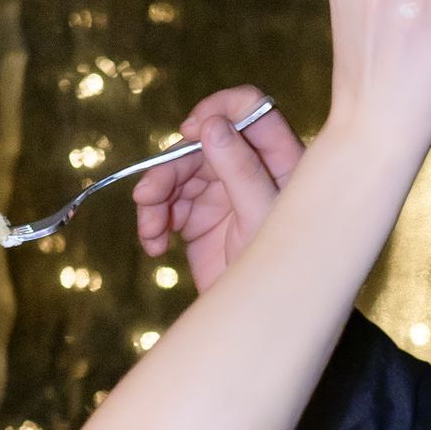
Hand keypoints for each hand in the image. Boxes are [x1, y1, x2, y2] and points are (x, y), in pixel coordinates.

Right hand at [134, 87, 302, 293]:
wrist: (259, 320)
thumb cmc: (281, 269)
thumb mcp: (261, 216)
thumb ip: (241, 168)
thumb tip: (212, 125)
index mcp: (278, 158)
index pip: (250, 109)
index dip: (218, 109)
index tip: (190, 130)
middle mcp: (248, 168)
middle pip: (200, 143)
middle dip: (171, 168)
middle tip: (149, 196)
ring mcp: (221, 191)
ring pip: (176, 172)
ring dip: (155, 198)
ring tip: (151, 230)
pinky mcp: (197, 218)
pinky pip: (165, 204)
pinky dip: (152, 221)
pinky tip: (153, 245)